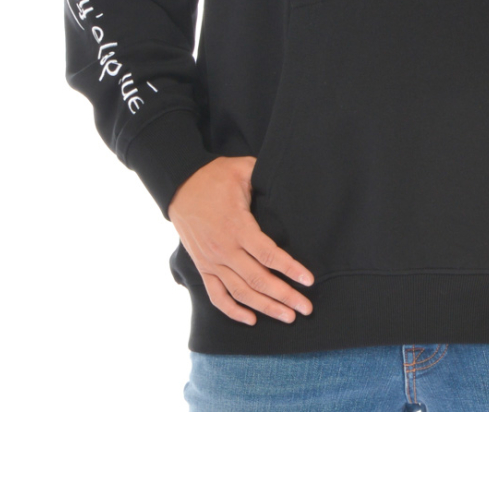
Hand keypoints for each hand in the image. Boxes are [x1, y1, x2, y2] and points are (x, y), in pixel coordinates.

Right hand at [168, 156, 314, 325]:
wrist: (179, 186)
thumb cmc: (215, 176)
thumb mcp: (243, 169)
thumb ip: (265, 175)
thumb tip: (289, 177)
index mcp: (237, 226)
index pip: (268, 254)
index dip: (290, 269)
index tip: (308, 280)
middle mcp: (224, 248)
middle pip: (258, 279)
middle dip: (284, 296)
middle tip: (306, 309)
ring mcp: (212, 261)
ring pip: (240, 292)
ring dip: (265, 307)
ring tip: (287, 317)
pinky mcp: (202, 267)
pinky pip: (216, 295)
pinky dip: (232, 311)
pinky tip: (251, 320)